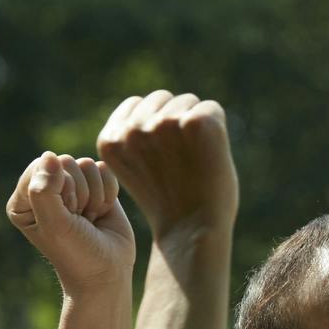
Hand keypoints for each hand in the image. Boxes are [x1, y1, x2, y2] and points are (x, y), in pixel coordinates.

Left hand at [6, 151, 134, 293]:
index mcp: (24, 199)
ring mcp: (72, 186)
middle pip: (66, 163)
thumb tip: (50, 156)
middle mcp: (45, 189)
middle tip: (79, 220)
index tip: (65, 218)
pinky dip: (109, 193)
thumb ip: (45, 190)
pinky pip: (104, 170)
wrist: (108, 272)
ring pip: (87, 165)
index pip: (41, 167)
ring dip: (95, 196)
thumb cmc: (77, 254)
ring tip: (90, 219)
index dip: (60, 190)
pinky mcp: (95, 186)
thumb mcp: (55, 225)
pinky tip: (101, 213)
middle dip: (80, 194)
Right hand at [94, 90, 238, 238]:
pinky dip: (217, 130)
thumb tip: (146, 104)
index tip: (163, 159)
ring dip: (195, 124)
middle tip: (183, 161)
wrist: (194, 229)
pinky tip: (210, 157)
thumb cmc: (170, 203)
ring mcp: (163, 124)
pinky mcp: (195, 123)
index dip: (155, 130)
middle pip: (162, 99)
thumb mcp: (133, 166)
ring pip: (187, 101)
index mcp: (110, 139)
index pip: (136, 105)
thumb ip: (134, 136)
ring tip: (195, 160)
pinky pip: (211, 109)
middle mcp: (132, 129)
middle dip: (175, 122)